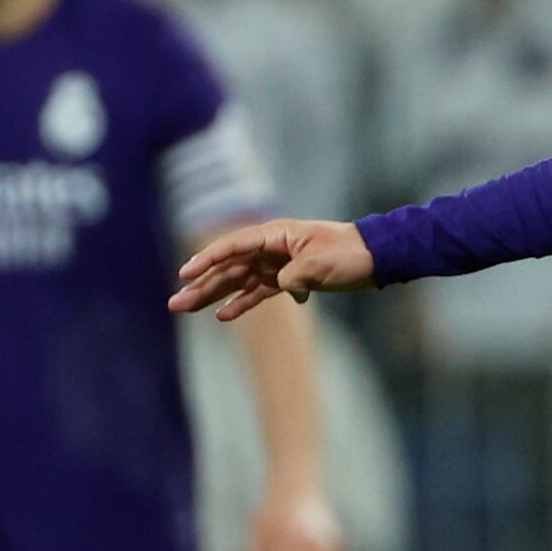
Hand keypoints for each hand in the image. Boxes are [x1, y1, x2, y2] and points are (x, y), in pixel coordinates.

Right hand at [173, 218, 373, 318]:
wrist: (376, 258)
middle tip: (175, 303)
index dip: (207, 260)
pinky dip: (242, 303)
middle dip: (202, 286)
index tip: (185, 274)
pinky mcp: (288, 280)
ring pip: (238, 281)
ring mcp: (277, 264)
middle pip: (229, 267)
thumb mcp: (319, 264)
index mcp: (275, 235)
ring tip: (186, 308)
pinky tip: (223, 315)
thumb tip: (279, 287)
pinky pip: (258, 292)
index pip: (233, 247)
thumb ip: (292, 276)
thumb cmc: (348, 254)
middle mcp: (271, 248)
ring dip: (214, 296)